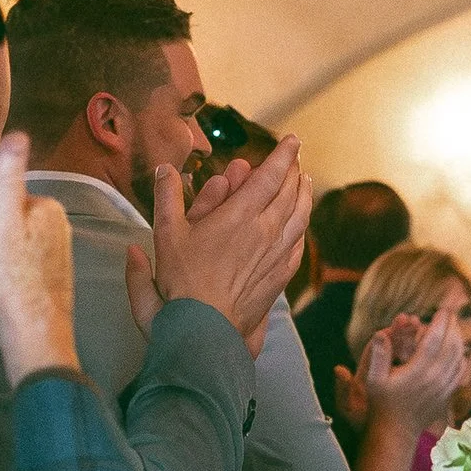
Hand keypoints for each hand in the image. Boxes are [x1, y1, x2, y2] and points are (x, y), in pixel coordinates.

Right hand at [0, 130, 80, 382]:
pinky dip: (4, 276)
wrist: (32, 332)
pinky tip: (5, 289)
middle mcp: (58, 226)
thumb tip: (17, 134)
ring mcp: (56, 253)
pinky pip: (15, 266)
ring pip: (6, 244)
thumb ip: (7, 174)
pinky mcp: (49, 277)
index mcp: (48, 207)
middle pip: (2, 220)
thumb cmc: (10, 277)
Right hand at [131, 137, 308, 351]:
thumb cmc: (182, 283)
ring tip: (305, 182)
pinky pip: (297, 245)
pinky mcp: (280, 277)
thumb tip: (165, 169)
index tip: (292, 140)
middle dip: (294, 171)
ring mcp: (277, 256)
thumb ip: (167, 197)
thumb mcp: (166, 235)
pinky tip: (300, 224)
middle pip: (290, 193)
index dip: (283, 156)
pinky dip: (301, 227)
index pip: (271, 177)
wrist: (206, 329)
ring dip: (304, 196)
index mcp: (240, 217)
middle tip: (296, 157)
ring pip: (299, 218)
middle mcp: (265, 233)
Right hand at [354, 297, 469, 430]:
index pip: (435, 339)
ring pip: (459, 357)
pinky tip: (458, 351)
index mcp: (419, 370)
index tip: (443, 310)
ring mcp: (444, 387)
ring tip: (454, 327)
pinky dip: (462, 357)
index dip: (441, 322)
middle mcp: (436, 377)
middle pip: (452, 345)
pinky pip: (461, 372)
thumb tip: (381, 333)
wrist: (396, 431)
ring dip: (458, 339)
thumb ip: (378, 355)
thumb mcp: (373, 379)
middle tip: (450, 314)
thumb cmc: (382, 403)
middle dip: (452, 326)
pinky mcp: (448, 394)